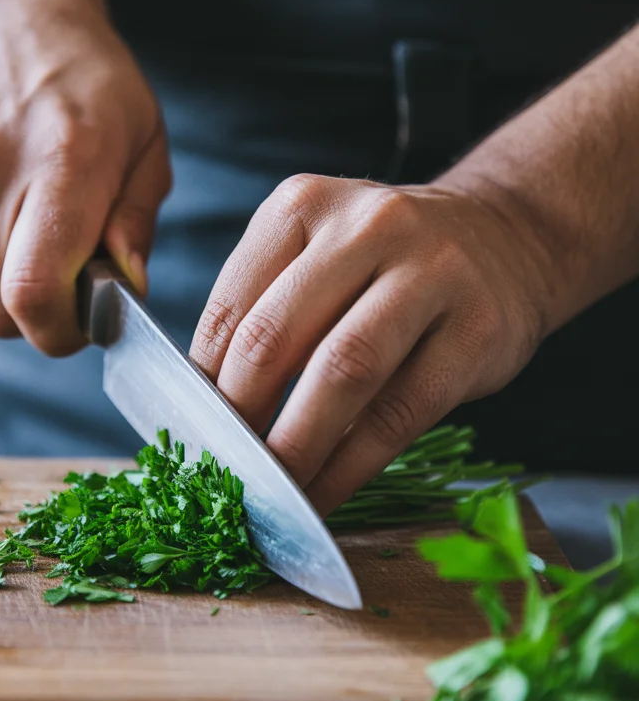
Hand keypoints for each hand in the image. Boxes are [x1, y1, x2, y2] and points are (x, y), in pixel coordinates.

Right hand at [0, 0, 169, 354]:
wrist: (10, 20)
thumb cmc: (93, 85)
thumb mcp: (146, 144)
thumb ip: (136, 224)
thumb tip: (124, 291)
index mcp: (62, 162)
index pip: (33, 291)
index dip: (60, 329)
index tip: (86, 320)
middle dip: (39, 318)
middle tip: (70, 283)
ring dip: (9, 290)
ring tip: (38, 237)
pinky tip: (5, 213)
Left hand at [190, 174, 552, 514]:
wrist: (508, 238)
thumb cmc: (387, 263)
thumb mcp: (318, 255)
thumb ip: (265, 311)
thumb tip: (207, 412)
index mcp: (303, 205)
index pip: (231, 308)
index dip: (202, 384)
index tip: (192, 434)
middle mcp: (366, 227)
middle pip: (276, 337)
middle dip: (240, 418)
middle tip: (223, 471)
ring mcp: (430, 274)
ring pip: (342, 373)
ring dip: (295, 447)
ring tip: (270, 492)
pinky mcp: (477, 332)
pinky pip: (400, 412)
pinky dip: (352, 466)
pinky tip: (325, 494)